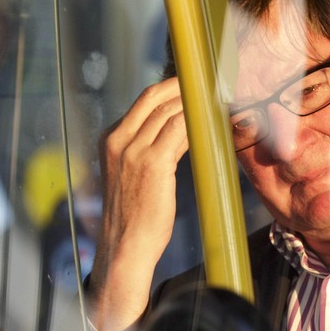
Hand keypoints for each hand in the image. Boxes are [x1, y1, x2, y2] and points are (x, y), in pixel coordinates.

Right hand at [90, 78, 188, 330]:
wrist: (125, 247)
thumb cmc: (134, 217)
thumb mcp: (132, 175)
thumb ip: (148, 149)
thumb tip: (180, 130)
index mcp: (111, 139)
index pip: (144, 100)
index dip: (171, 87)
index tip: (195, 84)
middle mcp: (119, 140)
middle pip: (155, 97)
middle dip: (186, 87)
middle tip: (212, 85)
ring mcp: (134, 150)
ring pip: (170, 112)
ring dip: (196, 104)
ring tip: (218, 100)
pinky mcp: (153, 163)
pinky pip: (180, 131)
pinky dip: (199, 124)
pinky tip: (213, 124)